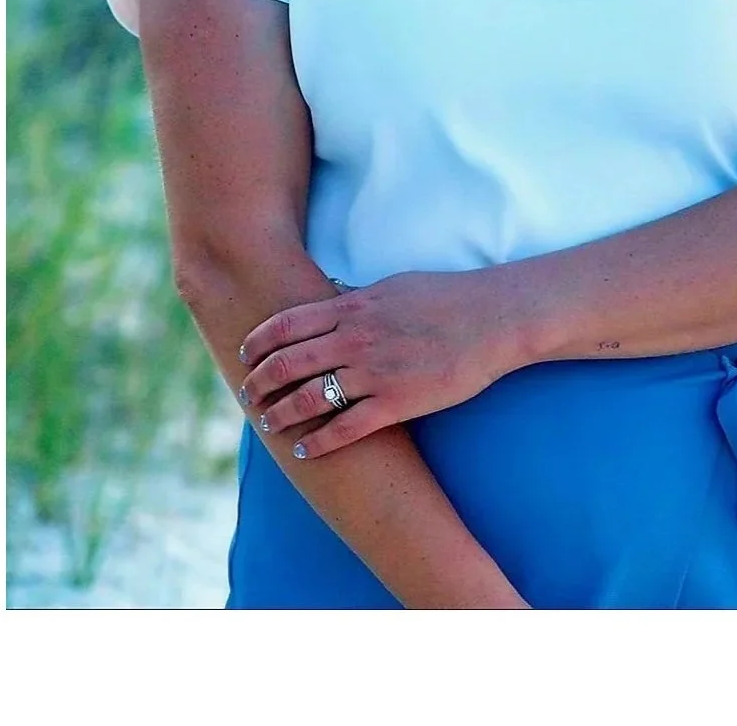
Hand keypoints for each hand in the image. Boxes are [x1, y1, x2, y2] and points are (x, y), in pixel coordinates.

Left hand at [236, 269, 526, 457]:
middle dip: (260, 382)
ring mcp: (374, 372)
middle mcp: (355, 339)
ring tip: (268, 424)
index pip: (286, 324)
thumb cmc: (446, 297)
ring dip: (281, 414)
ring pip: (309, 399)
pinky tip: (306, 450)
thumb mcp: (393, 286)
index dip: (258, 342)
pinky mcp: (396, 403)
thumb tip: (331, 297)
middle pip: (288, 364)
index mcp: (352, 308)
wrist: (492, 319)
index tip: (244, 356)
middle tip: (247, 396)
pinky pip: (345, 428)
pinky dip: (319, 442)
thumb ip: (357, 298)